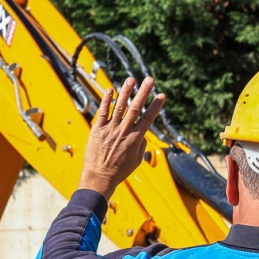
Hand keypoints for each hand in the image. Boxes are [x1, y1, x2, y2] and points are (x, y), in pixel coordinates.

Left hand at [78, 76, 164, 198]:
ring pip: (119, 107)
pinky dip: (106, 101)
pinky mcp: (97, 130)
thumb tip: (142, 134)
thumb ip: (141, 145)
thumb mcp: (136, 161)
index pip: (148, 118)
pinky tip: (110, 91)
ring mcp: (109, 130)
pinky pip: (102, 113)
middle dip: (143, 92)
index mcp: (135, 139)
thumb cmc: (118, 172)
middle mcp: (123, 131)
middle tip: (149, 80)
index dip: (155, 106)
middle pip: (136, 108)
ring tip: (131, 79)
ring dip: (126, 92)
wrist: (99, 178)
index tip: (161, 95)